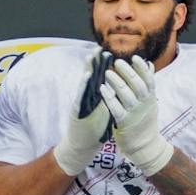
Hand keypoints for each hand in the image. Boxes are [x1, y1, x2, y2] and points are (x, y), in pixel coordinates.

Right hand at [52, 49, 112, 175]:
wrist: (81, 146)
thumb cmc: (94, 130)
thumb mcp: (103, 112)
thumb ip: (108, 99)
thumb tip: (118, 89)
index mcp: (95, 98)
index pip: (99, 79)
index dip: (102, 66)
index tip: (107, 52)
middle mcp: (87, 98)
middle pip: (92, 78)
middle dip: (95, 63)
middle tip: (99, 48)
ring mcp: (81, 103)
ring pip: (85, 84)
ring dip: (88, 69)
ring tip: (91, 55)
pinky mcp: (77, 110)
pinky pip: (82, 96)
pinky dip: (84, 85)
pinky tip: (87, 74)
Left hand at [100, 56, 172, 176]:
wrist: (145, 146)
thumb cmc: (145, 121)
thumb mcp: (150, 101)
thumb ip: (148, 84)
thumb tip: (149, 65)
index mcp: (150, 98)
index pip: (149, 80)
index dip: (142, 68)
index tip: (135, 57)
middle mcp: (143, 104)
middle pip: (137, 85)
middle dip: (128, 72)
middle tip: (117, 61)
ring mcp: (134, 113)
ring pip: (126, 95)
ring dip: (116, 82)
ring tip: (107, 72)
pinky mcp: (123, 122)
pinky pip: (115, 108)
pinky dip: (109, 97)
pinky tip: (101, 89)